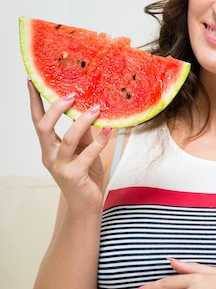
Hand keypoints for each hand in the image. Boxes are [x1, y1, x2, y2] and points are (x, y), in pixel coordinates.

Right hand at [28, 80, 110, 212]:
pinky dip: (99, 141)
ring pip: (68, 139)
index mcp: (49, 148)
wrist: (86, 206)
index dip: (34, 102)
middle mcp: (50, 156)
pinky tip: (109, 130)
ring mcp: (60, 166)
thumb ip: (84, 133)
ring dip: (82, 121)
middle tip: (71, 94)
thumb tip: (90, 110)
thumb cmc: (85, 177)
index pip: (38, 121)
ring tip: (96, 109)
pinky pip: (87, 154)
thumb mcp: (84, 151)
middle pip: (44, 127)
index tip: (32, 82)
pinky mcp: (74, 175)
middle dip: (56, 108)